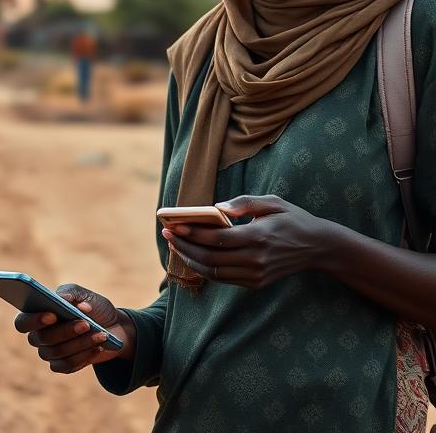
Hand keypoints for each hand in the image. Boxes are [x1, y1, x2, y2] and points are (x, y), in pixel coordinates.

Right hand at [13, 284, 135, 373]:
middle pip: (42, 338)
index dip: (34, 320)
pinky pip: (68, 365)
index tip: (52, 315)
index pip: (22, 322)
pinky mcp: (62, 366)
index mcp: (37, 314)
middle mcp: (39, 335)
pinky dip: (85, 355)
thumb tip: (62, 298)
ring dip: (81, 342)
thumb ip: (70, 292)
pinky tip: (99, 346)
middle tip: (85, 323)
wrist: (114, 326)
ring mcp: (49, 353)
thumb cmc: (93, 307)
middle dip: (65, 331)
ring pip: (58, 352)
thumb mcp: (84, 294)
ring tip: (100, 334)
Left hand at [163, 194, 329, 288]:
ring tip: (175, 245)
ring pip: (214, 272)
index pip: (217, 238)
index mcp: (258, 236)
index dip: (192, 233)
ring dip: (190, 260)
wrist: (318, 247)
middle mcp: (256, 259)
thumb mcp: (272, 202)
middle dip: (184, 246)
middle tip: (167, 234)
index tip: (174, 225)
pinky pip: (223, 278)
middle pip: (210, 257)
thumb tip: (218, 208)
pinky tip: (193, 256)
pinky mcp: (256, 282)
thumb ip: (244, 202)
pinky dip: (204, 269)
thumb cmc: (292, 218)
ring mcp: (256, 274)